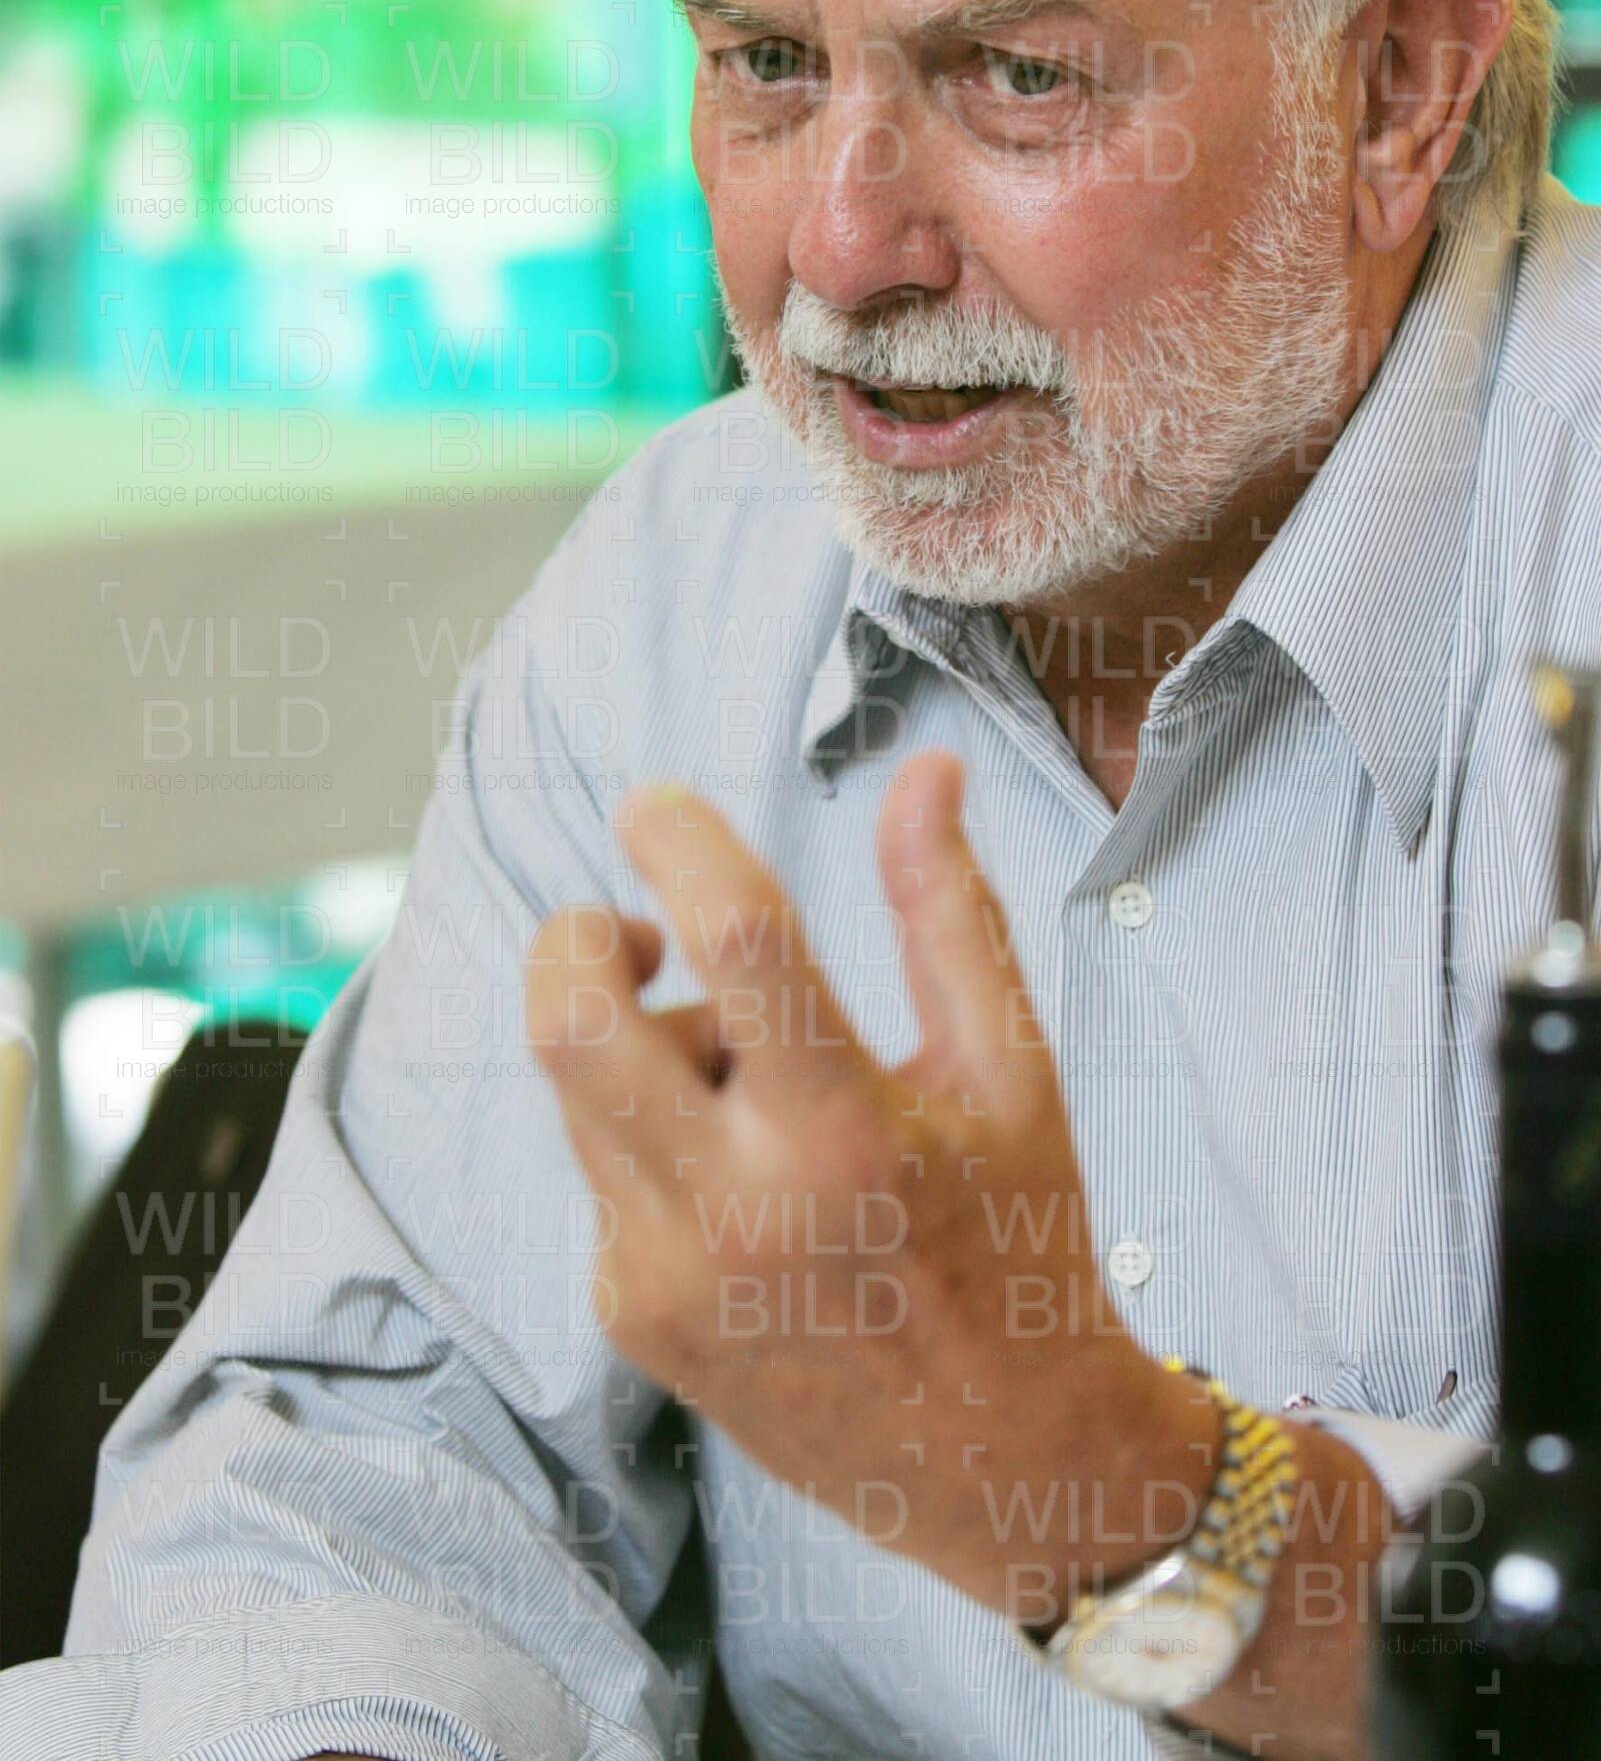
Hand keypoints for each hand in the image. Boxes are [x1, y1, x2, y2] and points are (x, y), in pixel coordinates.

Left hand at [525, 749, 1203, 1620]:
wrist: (1005, 1464)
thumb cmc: (1024, 1246)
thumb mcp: (1010, 1071)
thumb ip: (948, 912)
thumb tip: (925, 768)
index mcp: (852, 1134)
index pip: (739, 942)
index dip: (683, 844)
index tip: (655, 803)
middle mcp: (741, 1211)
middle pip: (571, 1022)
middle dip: (576, 939)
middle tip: (634, 932)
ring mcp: (668, 1276)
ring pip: (580, 1091)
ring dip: (639, 1046)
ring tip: (750, 1085)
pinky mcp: (633, 1319)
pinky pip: (601, 1172)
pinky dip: (651, 1135)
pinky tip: (747, 1186)